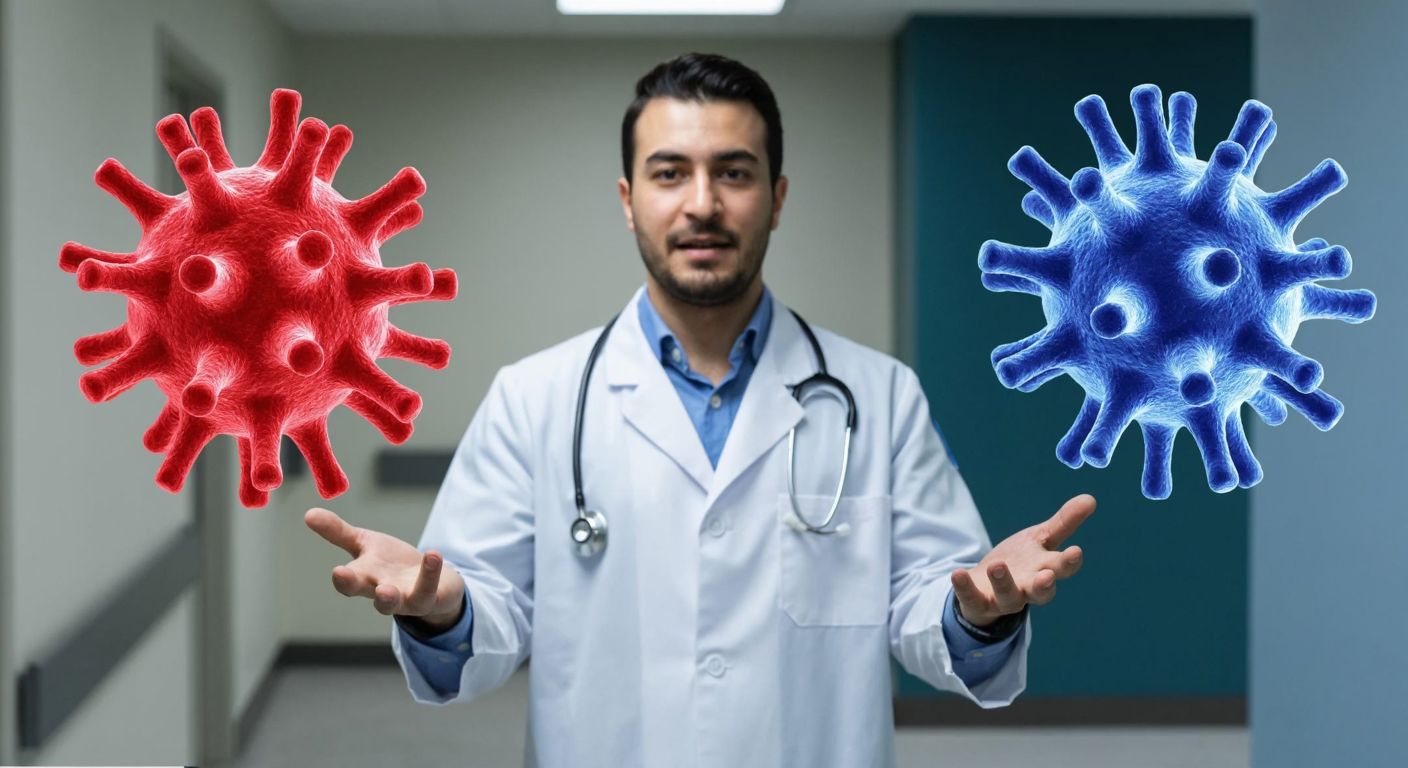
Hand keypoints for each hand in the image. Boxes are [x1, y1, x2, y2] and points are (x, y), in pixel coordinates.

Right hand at [305, 507, 465, 630]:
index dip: (342, 577)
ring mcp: (404, 598)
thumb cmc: (391, 563)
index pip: (348, 580)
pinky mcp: (427, 597)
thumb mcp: (365, 543)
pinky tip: (432, 554)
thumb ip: (338, 532)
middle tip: (343, 577)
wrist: (431, 580)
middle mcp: (380, 590)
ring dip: (388, 597)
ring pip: (394, 603)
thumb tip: (308, 513)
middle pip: (363, 592)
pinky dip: (430, 572)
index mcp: (363, 577)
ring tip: (385, 590)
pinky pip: (428, 588)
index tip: (336, 570)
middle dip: (352, 586)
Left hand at [949, 494, 1093, 627]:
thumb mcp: (1041, 538)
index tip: (1076, 551)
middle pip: (1041, 591)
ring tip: (997, 566)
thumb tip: (1091, 498)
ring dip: (1004, 582)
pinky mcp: (979, 601)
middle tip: (1047, 576)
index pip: (1062, 568)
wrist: (988, 584)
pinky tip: (957, 573)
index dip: (1069, 562)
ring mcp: (1003, 597)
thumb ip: (1064, 522)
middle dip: (1045, 585)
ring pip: (1008, 596)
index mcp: (1045, 569)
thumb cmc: (1022, 560)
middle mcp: (1028, 587)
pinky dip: (965, 587)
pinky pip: (971, 597)